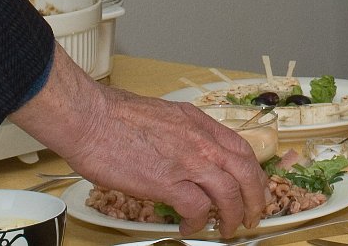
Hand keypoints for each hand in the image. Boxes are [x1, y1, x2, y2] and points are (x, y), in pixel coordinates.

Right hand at [11, 49, 267, 233]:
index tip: (254, 189)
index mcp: (201, 123)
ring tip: (226, 230)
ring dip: (232, 216)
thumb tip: (189, 154)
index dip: (254, 173)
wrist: (92, 118)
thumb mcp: (166, 116)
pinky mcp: (168, 182)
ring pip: (229, 194)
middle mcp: (201, 140)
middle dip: (255, 199)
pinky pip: (197, 209)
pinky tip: (187, 228)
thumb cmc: (117, 116)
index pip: (242, 149)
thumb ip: (184, 134)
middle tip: (252, 217)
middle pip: (245, 172)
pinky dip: (197, 223)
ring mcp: (188, 161)